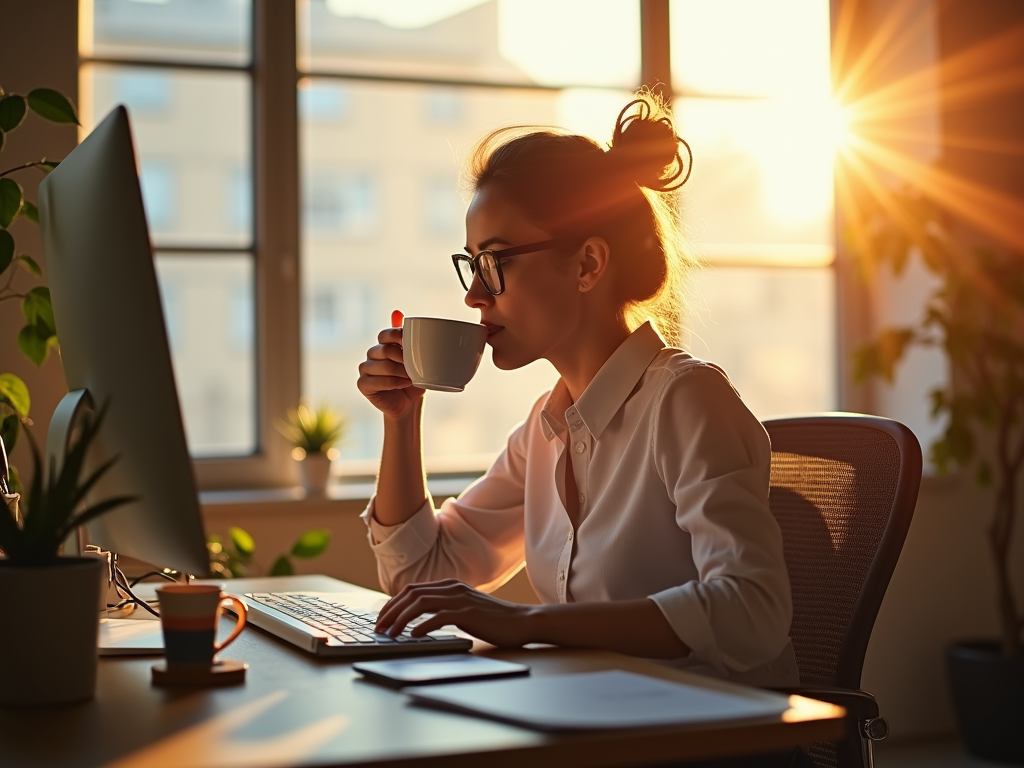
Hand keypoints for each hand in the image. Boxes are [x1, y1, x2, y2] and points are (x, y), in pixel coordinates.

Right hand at [356, 312, 424, 419]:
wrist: (410, 404)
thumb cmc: (414, 380)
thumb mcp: (416, 358)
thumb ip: (408, 338)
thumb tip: (397, 311)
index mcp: (384, 345)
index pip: (385, 334)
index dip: (397, 336)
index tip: (411, 344)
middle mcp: (372, 355)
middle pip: (384, 350)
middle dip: (402, 358)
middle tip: (415, 367)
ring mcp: (365, 369)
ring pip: (381, 366)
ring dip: (399, 372)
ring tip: (411, 378)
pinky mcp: (362, 384)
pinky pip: (374, 381)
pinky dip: (392, 383)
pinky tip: (402, 384)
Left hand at [375, 579, 535, 647]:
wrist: (522, 622)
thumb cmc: (493, 620)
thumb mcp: (465, 609)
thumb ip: (445, 608)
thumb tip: (418, 620)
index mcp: (450, 585)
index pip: (412, 590)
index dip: (393, 603)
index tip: (381, 619)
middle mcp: (453, 588)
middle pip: (411, 594)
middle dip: (391, 611)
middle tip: (378, 627)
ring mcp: (460, 599)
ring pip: (421, 603)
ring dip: (401, 619)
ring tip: (390, 633)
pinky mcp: (468, 613)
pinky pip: (439, 617)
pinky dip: (422, 626)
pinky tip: (413, 636)